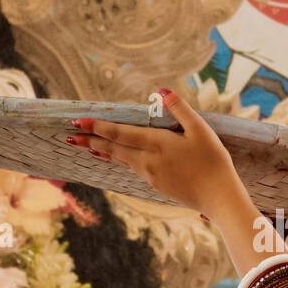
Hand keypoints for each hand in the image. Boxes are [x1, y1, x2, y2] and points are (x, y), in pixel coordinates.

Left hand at [67, 87, 242, 213]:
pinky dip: (120, 160)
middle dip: (90, 140)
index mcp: (157, 144)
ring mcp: (151, 175)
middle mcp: (148, 160)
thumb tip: (161, 91)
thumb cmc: (213, 161)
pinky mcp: (157, 185)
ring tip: (88, 146)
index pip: (120, 133)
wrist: (218, 197)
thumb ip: (180, 109)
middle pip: (113, 148)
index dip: (97, 126)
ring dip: (103, 150)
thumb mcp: (200, 129)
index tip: (78, 121)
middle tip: (69, 136)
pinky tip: (118, 158)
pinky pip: (133, 168)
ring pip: (122, 159)